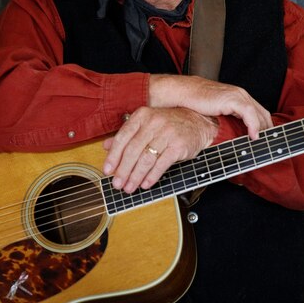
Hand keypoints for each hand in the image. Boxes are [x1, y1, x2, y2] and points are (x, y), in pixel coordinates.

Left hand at [102, 106, 217, 193]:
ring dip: (136, 176)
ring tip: (130, 187)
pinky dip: (152, 176)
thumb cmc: (169, 124)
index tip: (107, 170)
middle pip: (133, 150)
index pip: (123, 137)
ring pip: (146, 159)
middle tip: (117, 184)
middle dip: (123, 170)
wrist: (197, 122)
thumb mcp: (146, 124)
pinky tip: (145, 184)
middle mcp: (153, 122)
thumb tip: (106, 146)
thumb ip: (127, 134)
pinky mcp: (178, 145)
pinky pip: (161, 164)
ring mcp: (167, 133)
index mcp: (142, 115)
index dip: (113, 156)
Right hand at [149, 74, 272, 140]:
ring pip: (259, 114)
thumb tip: (232, 135)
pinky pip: (249, 115)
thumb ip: (227, 118)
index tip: (266, 140)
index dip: (265, 126)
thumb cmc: (195, 103)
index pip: (259, 112)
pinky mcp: (233, 99)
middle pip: (263, 113)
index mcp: (238, 96)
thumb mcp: (216, 111)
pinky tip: (253, 137)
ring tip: (264, 144)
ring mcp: (238, 95)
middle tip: (268, 146)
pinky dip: (254, 126)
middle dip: (268, 130)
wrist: (184, 93)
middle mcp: (241, 94)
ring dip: (264, 130)